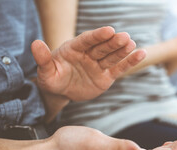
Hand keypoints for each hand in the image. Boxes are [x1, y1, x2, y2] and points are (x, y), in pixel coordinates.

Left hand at [31, 26, 146, 100]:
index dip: (98, 36)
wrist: (60, 92)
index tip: (109, 30)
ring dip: (122, 50)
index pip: (87, 40)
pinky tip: (140, 54)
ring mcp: (98, 65)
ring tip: (132, 43)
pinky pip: (119, 69)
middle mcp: (88, 54)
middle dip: (113, 43)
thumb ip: (43, 58)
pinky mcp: (106, 77)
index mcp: (74, 49)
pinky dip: (129, 62)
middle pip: (102, 47)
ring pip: (112, 56)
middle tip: (124, 37)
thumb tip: (35, 43)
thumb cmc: (51, 79)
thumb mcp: (45, 72)